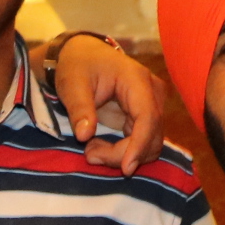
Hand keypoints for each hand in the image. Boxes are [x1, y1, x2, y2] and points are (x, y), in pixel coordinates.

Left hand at [48, 35, 168, 176]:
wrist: (82, 56)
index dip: (139, 145)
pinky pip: (142, 142)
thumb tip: (84, 136)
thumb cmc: (78, 66)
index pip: (148, 117)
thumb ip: (80, 110)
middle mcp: (152, 93)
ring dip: (122, 155)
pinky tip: (98, 146)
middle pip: (151, 135)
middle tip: (89, 154)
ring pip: (150, 144)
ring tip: (91, 149)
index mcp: (137, 80)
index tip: (126, 169)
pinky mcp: (145, 117)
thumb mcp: (72, 85)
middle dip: (124, 154)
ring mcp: (152, 105)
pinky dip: (123, 152)